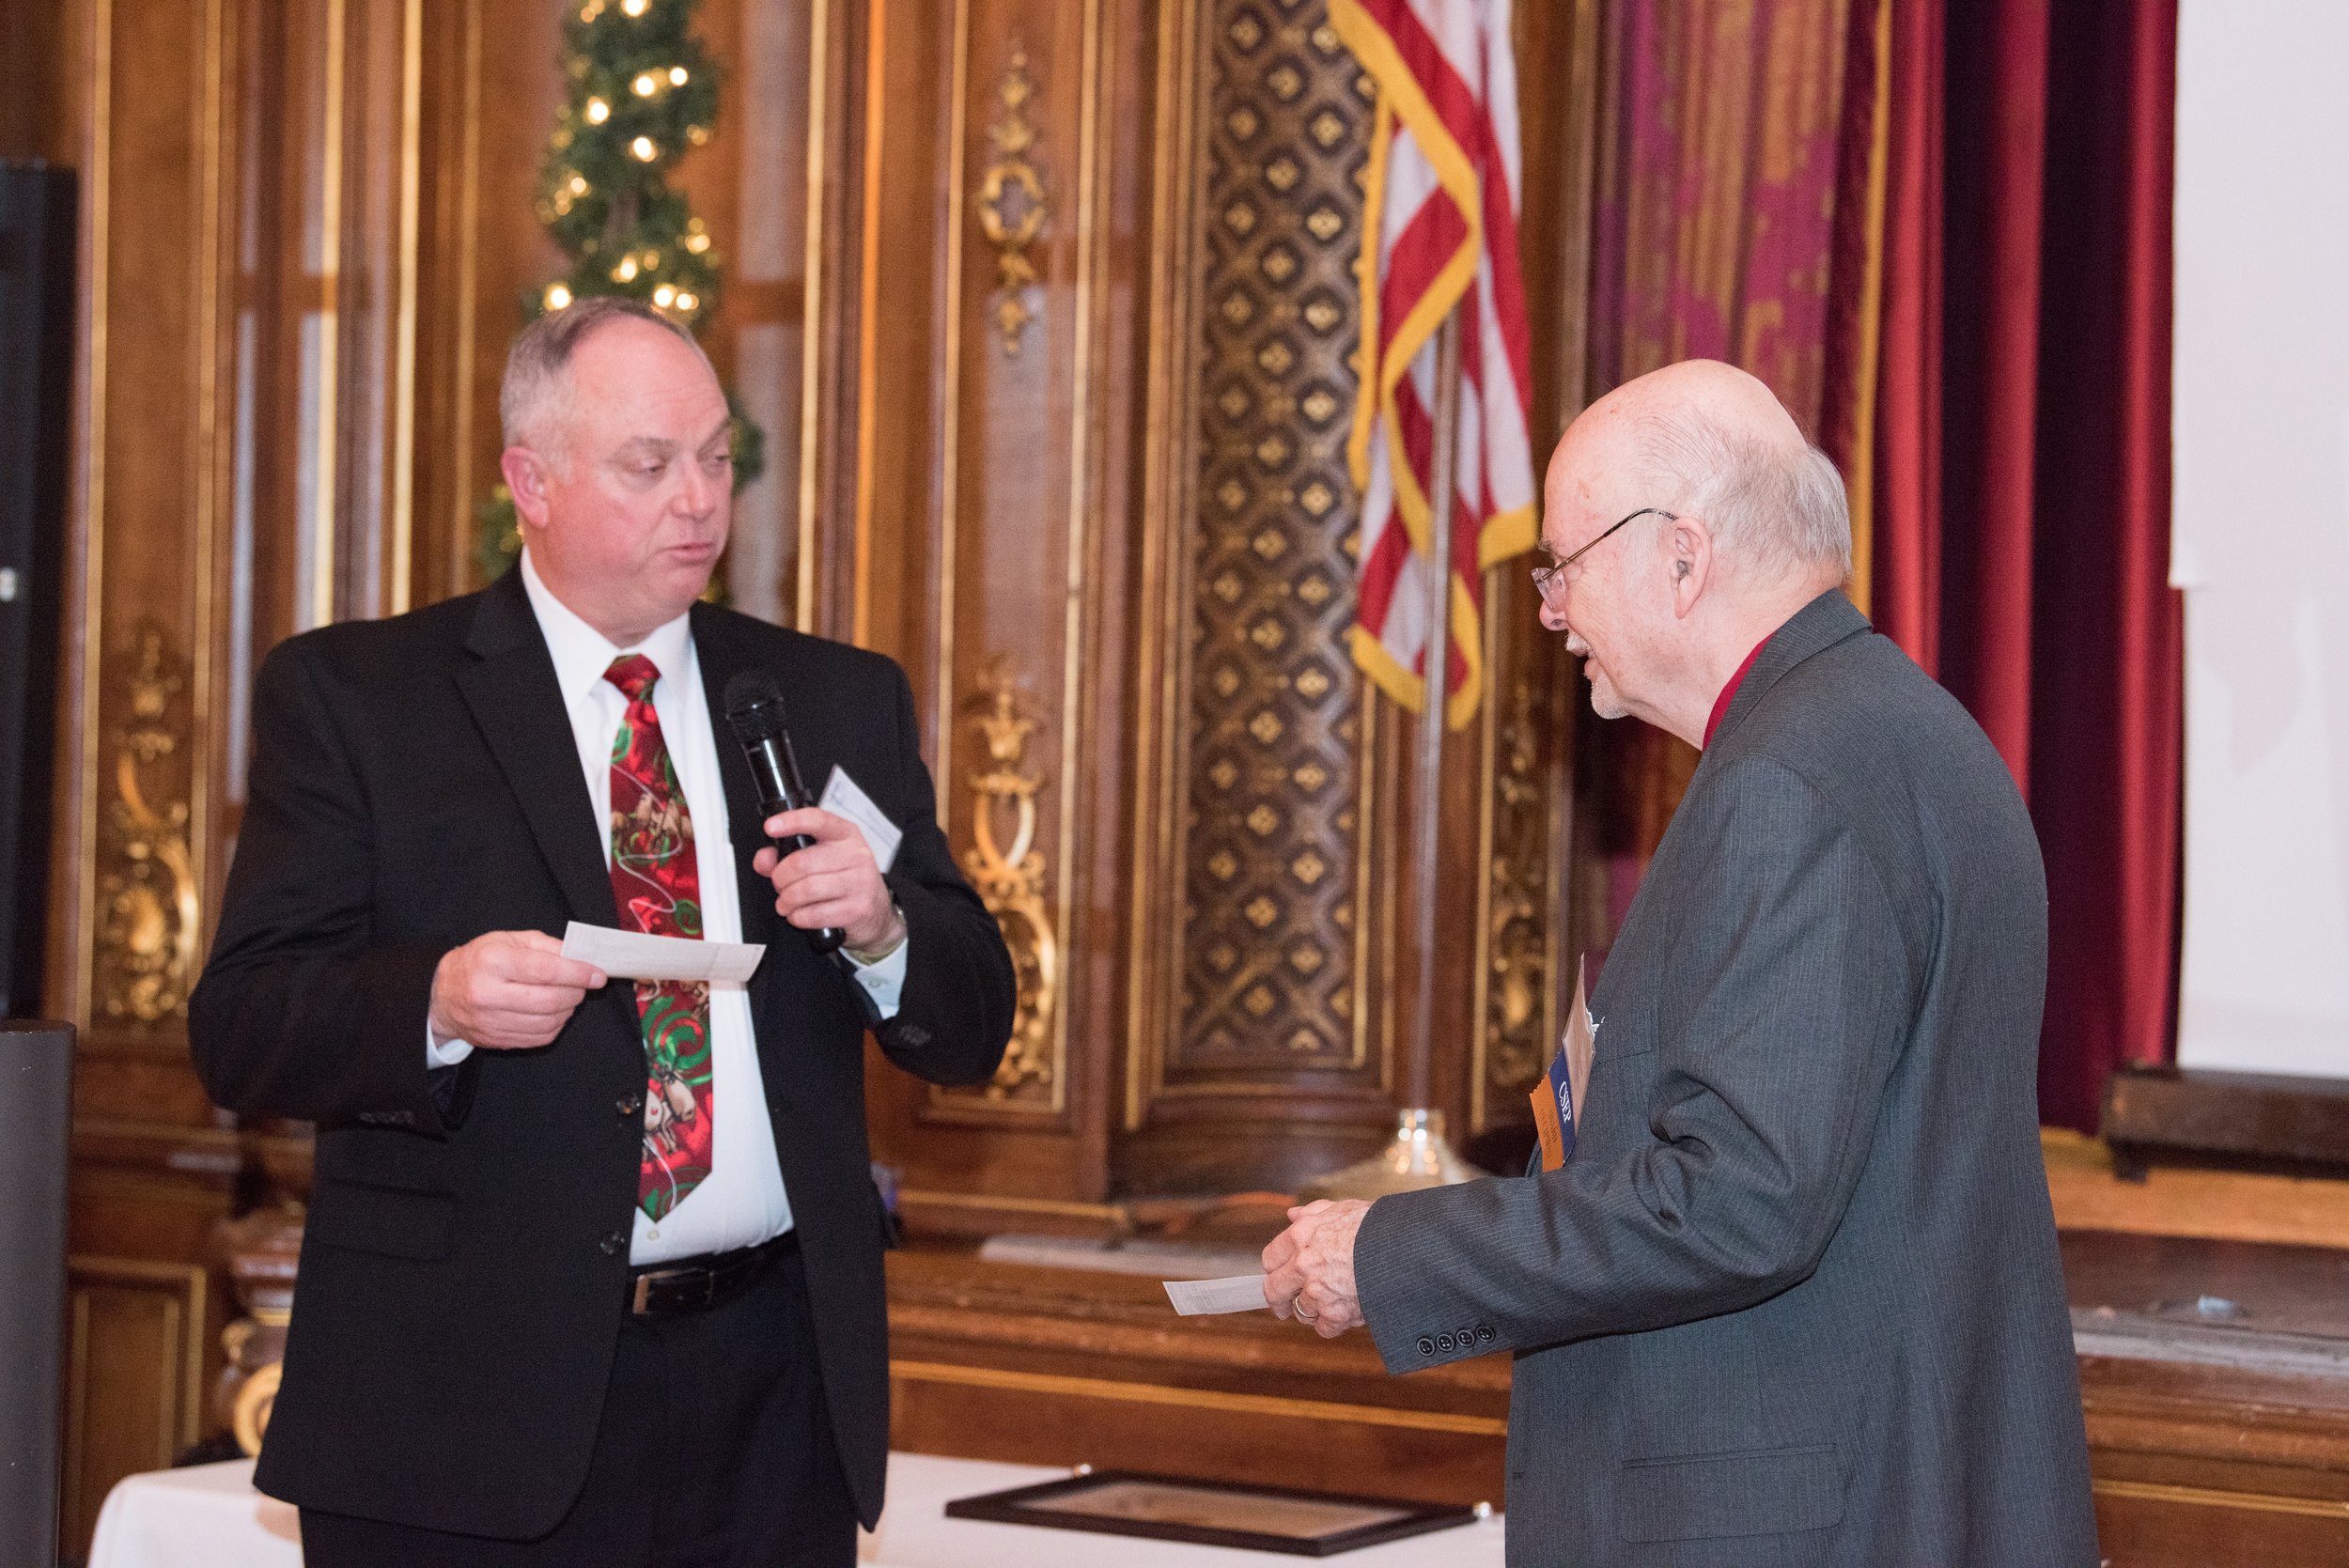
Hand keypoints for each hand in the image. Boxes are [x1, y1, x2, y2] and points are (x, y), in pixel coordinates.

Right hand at [428, 930, 605, 1050]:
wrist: (443, 994)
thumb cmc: (479, 961)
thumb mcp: (508, 940)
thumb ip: (546, 946)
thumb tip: (580, 957)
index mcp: (493, 961)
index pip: (545, 970)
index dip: (578, 973)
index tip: (597, 974)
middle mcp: (488, 993)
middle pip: (549, 999)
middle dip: (576, 992)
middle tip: (582, 985)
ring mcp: (490, 1021)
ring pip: (547, 1022)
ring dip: (567, 1010)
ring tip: (567, 997)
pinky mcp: (495, 1040)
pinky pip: (539, 1038)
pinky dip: (555, 1025)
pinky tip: (553, 1012)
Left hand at [753, 808, 903, 954]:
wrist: (877, 911)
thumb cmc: (846, 879)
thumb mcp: (822, 858)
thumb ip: (786, 855)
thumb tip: (764, 859)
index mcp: (845, 835)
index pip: (818, 820)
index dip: (791, 821)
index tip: (770, 827)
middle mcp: (856, 855)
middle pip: (802, 862)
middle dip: (780, 877)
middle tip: (780, 884)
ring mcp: (859, 882)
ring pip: (806, 890)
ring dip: (787, 900)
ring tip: (786, 902)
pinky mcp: (857, 908)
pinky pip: (814, 914)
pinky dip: (798, 917)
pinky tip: (799, 914)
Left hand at [1262, 1198, 1371, 1338]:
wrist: (1403, 1248)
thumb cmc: (1377, 1226)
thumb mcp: (1342, 1208)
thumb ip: (1313, 1212)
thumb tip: (1293, 1215)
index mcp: (1301, 1236)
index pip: (1270, 1258)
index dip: (1275, 1269)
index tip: (1279, 1276)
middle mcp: (1302, 1265)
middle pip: (1274, 1291)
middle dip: (1278, 1301)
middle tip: (1283, 1307)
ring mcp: (1317, 1291)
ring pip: (1301, 1312)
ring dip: (1313, 1310)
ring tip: (1332, 1302)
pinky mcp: (1335, 1314)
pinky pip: (1324, 1328)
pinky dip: (1334, 1324)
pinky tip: (1347, 1312)